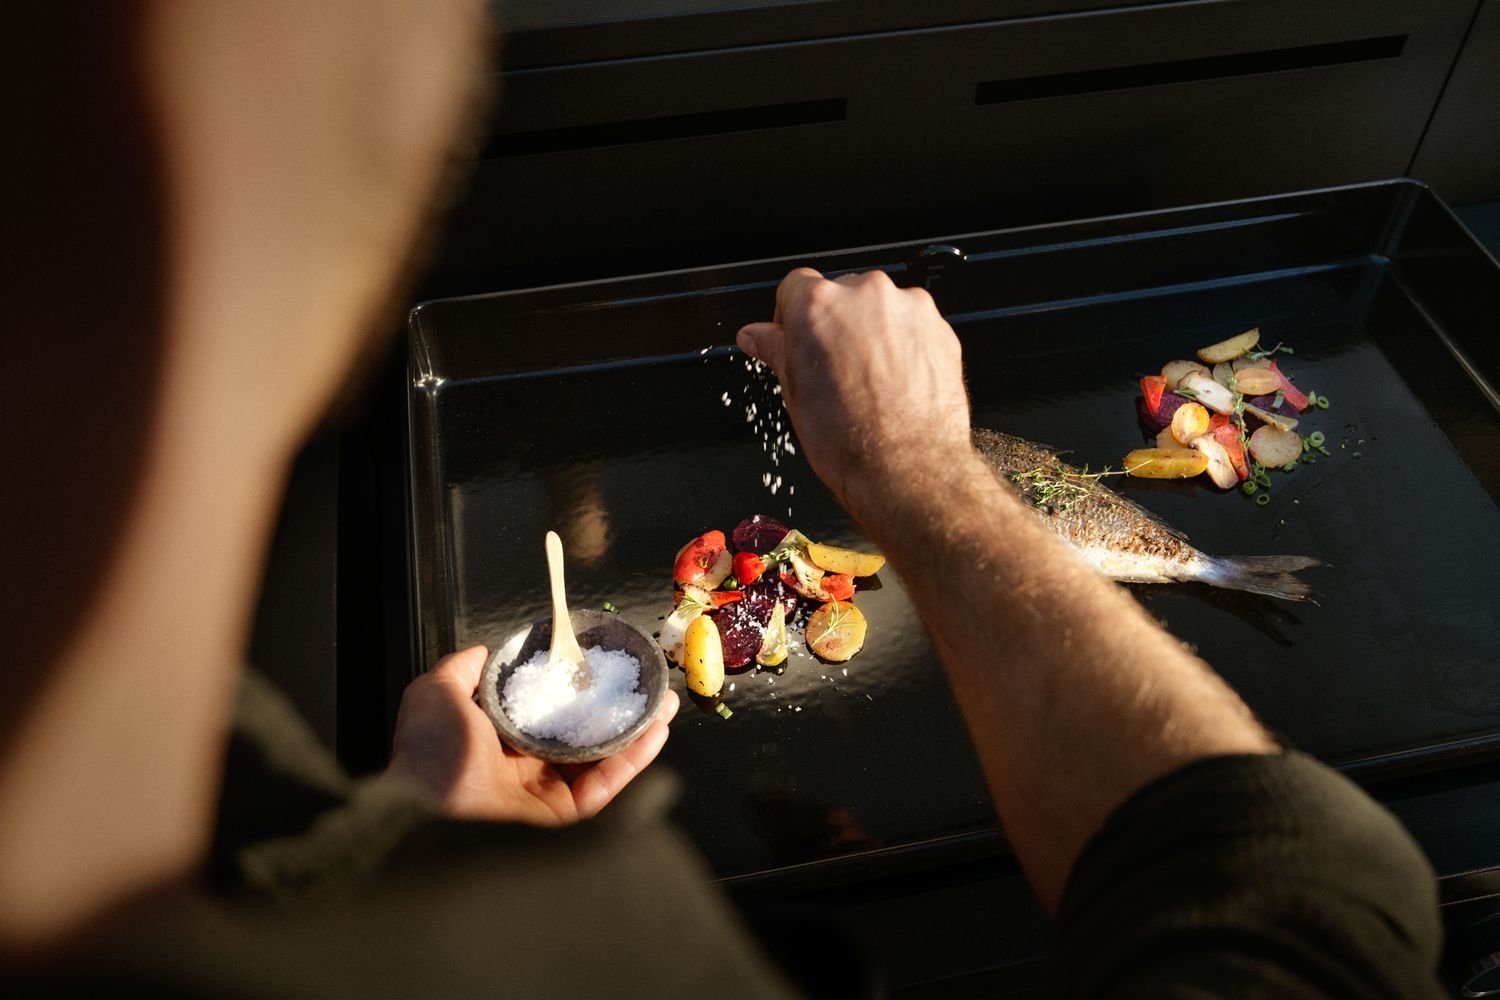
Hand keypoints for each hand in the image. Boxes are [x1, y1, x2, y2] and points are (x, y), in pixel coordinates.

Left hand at [387, 645, 678, 826]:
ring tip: (665, 704)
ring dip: (637, 731)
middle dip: (618, 713)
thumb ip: (459, 671)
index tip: (601, 670)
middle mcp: (525, 772)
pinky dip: (635, 758)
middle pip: (584, 738)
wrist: (430, 810)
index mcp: (497, 746)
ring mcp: (548, 797)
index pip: (547, 718)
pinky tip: (656, 731)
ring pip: (603, 760)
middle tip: (645, 689)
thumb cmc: (431, 753)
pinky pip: (606, 785)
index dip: (576, 694)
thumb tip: (484, 651)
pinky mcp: (566, 818)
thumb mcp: (435, 694)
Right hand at [736, 268, 971, 503]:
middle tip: (834, 369)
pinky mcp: (940, 328)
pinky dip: (905, 346)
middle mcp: (865, 295)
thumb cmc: (851, 441)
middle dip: (836, 325)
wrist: (908, 469)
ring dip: (872, 333)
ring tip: (870, 381)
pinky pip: (913, 326)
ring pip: (880, 309)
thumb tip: (757, 336)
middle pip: (841, 294)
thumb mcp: (796, 394)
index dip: (791, 316)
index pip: (795, 286)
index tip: (797, 339)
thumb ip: (776, 351)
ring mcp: (908, 309)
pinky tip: (896, 383)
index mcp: (818, 306)